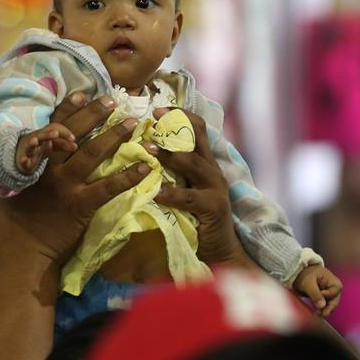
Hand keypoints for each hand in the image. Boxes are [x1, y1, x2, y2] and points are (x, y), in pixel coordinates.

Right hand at [0, 92, 150, 359]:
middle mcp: (48, 168)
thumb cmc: (14, 222)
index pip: (50, 127)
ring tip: (134, 123)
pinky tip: (146, 168)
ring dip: (115, 135)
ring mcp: (64, 186)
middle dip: (94, 114)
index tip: (82, 93)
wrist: (22, 255)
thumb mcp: (10, 186)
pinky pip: (108, 187)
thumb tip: (32, 147)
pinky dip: (128, 176)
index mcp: (31, 161)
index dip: (67, 109)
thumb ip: (24, 165)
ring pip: (92, 153)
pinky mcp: (80, 206)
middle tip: (114, 99)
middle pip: (73, 133)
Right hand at [15, 122, 76, 173]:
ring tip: (34, 141)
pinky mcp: (23, 161)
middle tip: (55, 134)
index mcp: (44, 135)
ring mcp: (29, 150)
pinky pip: (23, 160)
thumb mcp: (52, 145)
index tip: (73, 138)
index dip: (63, 132)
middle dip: (47, 134)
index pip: (53, 128)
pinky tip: (24, 159)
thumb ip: (63, 145)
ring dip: (32, 143)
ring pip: (30, 146)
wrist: (21, 156)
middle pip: (41, 135)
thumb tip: (76, 146)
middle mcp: (36, 140)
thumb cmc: (39, 148)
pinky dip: (23, 160)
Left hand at [146, 107, 254, 267]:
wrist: (219, 251)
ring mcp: (215, 188)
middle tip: (150, 120)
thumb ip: (170, 171)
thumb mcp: (183, 188)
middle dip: (174, 126)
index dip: (179, 114)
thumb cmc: (194, 218)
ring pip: (193, 164)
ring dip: (169, 155)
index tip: (157, 108)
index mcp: (204, 162)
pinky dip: (171, 194)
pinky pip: (190, 197)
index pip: (197, 128)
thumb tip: (141, 152)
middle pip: (197, 137)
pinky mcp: (213, 208)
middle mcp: (212, 170)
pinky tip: (156, 192)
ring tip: (148, 150)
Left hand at [293, 265, 342, 317]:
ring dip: (324, 310)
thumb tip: (322, 306)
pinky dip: (321, 310)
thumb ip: (315, 293)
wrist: (299, 274)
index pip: (333, 293)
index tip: (317, 296)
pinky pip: (325, 306)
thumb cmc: (305, 275)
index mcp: (334, 282)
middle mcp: (335, 290)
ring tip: (317, 315)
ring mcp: (331, 295)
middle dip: (328, 308)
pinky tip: (316, 313)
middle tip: (321, 315)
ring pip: (330, 305)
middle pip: (334, 301)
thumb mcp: (308, 282)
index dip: (326, 296)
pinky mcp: (325, 299)